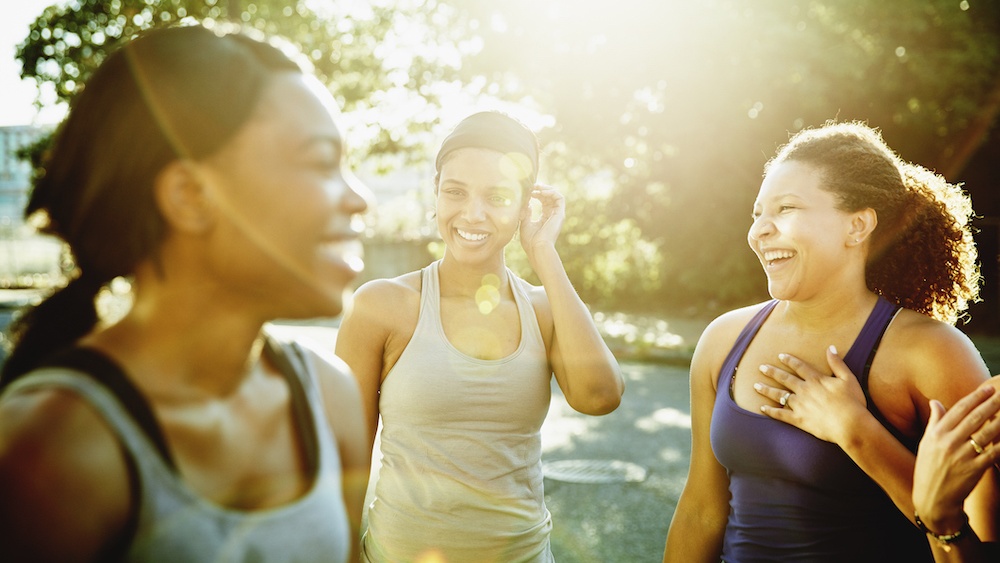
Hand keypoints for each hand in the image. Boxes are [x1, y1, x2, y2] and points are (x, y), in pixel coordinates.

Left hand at [519, 184, 564, 262]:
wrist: (537, 248)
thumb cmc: (530, 240)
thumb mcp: (525, 223)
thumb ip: (527, 212)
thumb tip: (528, 203)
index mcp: (545, 218)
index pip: (544, 201)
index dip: (537, 193)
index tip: (528, 190)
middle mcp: (552, 216)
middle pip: (550, 197)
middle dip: (541, 189)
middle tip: (532, 185)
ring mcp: (557, 215)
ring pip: (555, 196)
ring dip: (546, 189)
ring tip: (536, 187)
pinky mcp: (560, 214)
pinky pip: (560, 198)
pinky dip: (552, 192)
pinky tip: (542, 192)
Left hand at [753, 346, 868, 443]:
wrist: (850, 425)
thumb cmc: (853, 402)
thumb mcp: (848, 379)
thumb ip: (837, 363)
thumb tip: (831, 347)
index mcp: (816, 380)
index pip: (799, 366)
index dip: (789, 360)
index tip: (780, 356)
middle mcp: (804, 390)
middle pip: (785, 379)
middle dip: (772, 372)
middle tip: (761, 367)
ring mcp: (799, 405)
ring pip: (779, 395)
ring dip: (767, 390)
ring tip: (756, 386)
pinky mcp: (798, 419)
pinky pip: (780, 414)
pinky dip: (771, 411)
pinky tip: (762, 408)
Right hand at [913, 380, 999, 532]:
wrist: (932, 498)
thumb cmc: (929, 468)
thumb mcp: (926, 443)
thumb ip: (934, 422)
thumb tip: (935, 402)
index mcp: (937, 434)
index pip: (958, 410)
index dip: (975, 398)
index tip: (987, 388)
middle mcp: (948, 442)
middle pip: (974, 418)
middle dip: (991, 403)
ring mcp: (962, 456)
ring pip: (986, 433)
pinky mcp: (974, 469)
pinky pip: (993, 453)